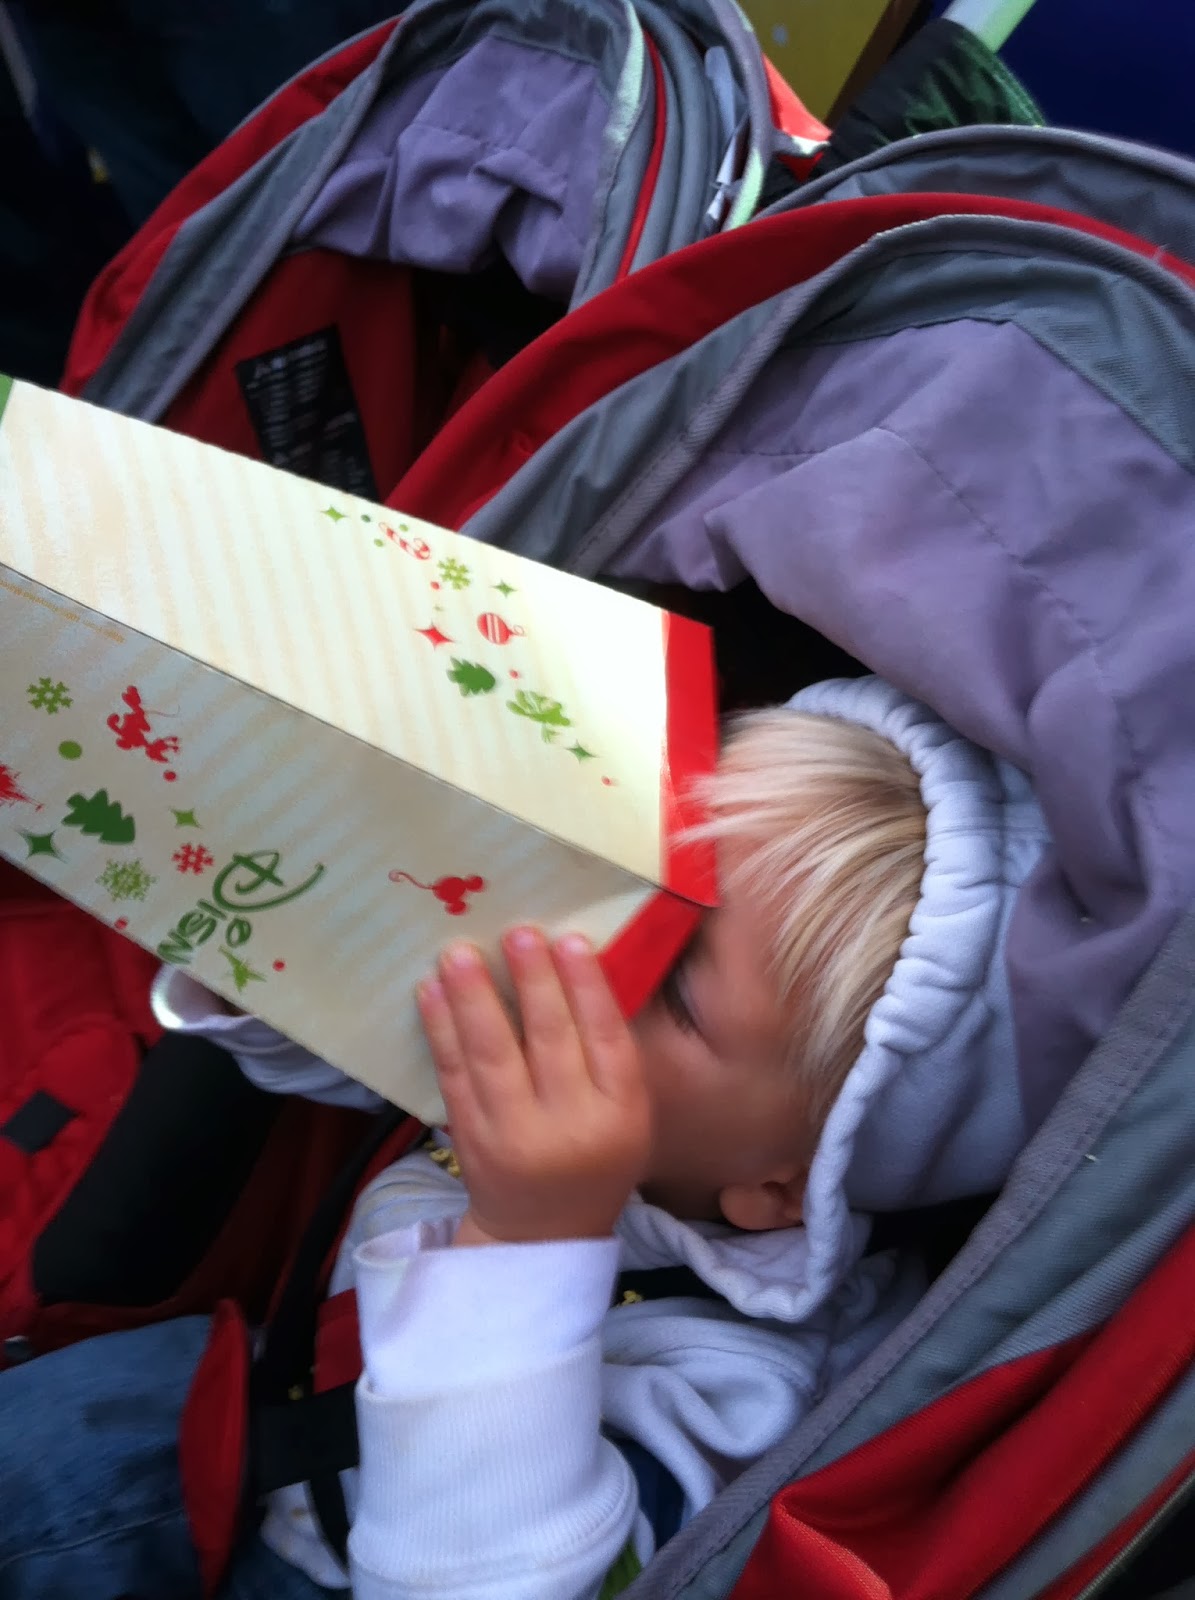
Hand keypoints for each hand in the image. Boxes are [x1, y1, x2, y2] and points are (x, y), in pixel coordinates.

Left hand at [416, 929, 651, 1244]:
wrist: (541, 1234)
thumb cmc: (593, 1154)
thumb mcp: (625, 1113)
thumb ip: (607, 1052)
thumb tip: (575, 962)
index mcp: (621, 1114)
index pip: (607, 1040)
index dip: (588, 988)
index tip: (570, 939)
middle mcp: (570, 1126)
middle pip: (549, 1042)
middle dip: (532, 983)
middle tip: (517, 931)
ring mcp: (514, 1136)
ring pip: (492, 1056)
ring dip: (473, 999)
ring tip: (459, 953)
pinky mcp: (469, 1140)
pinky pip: (453, 1077)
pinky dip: (440, 1031)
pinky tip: (430, 992)